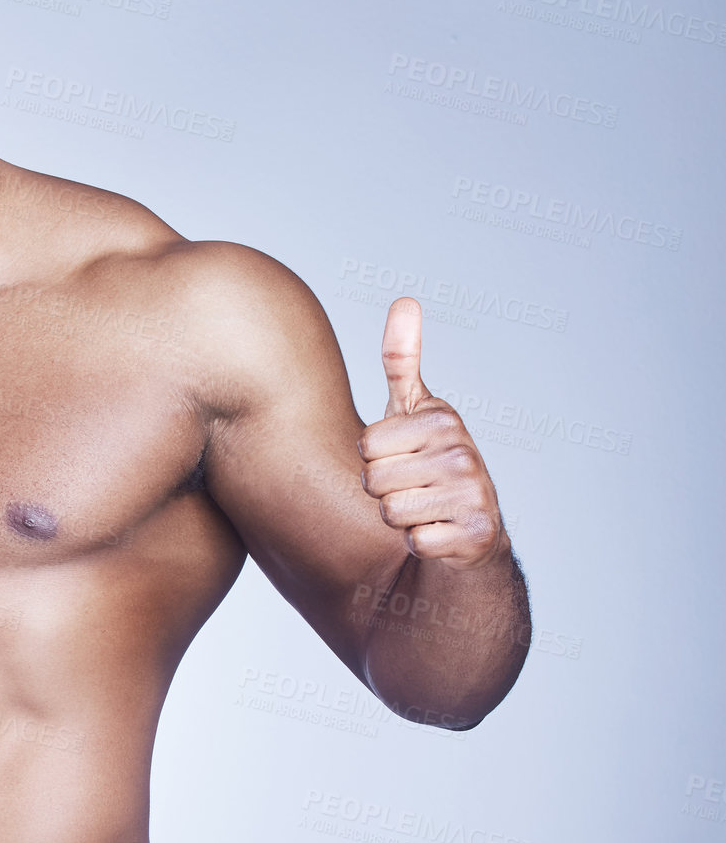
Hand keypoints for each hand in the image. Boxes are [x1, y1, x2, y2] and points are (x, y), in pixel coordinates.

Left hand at [357, 298, 507, 569]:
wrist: (470, 530)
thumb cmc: (429, 463)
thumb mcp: (413, 409)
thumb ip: (401, 359)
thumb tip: (404, 300)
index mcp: (443, 419)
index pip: (366, 444)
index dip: (374, 458)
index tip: (403, 456)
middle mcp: (464, 452)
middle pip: (373, 480)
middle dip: (383, 491)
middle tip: (413, 487)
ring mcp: (474, 493)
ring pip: (389, 512)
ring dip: (399, 518)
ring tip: (425, 507)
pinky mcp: (476, 534)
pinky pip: (413, 541)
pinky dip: (419, 542)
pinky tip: (439, 532)